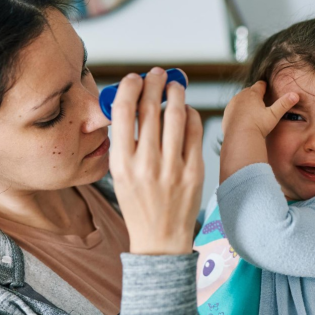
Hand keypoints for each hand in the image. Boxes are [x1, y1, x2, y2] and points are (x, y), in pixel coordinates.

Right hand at [109, 67, 203, 254]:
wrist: (160, 240)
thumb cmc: (138, 206)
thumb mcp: (119, 177)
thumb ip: (124, 144)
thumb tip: (133, 106)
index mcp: (121, 164)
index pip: (122, 113)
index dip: (128, 88)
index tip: (133, 79)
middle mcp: (146, 164)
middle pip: (150, 109)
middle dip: (154, 83)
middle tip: (157, 73)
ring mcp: (172, 168)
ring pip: (176, 115)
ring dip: (176, 93)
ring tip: (175, 85)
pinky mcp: (194, 172)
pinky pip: (194, 132)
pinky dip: (191, 115)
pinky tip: (187, 110)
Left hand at [222, 81, 298, 138]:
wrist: (240, 138)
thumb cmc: (258, 126)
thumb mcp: (274, 115)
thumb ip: (284, 104)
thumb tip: (296, 94)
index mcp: (252, 94)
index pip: (260, 85)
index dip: (265, 87)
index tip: (268, 89)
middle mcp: (240, 96)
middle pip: (249, 91)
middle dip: (255, 94)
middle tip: (261, 100)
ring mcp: (232, 105)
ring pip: (240, 99)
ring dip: (246, 102)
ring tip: (252, 110)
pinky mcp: (226, 114)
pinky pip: (233, 109)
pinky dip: (238, 111)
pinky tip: (243, 118)